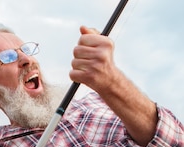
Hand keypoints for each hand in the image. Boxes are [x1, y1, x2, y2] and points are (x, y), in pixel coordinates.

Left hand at [70, 26, 156, 144]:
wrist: (111, 82)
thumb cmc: (105, 61)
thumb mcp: (103, 46)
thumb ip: (92, 35)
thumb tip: (82, 28)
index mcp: (106, 43)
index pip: (82, 38)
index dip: (83, 45)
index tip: (90, 50)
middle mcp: (102, 54)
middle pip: (76, 50)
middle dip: (79, 56)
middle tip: (88, 61)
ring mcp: (95, 66)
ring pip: (73, 62)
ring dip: (78, 67)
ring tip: (88, 69)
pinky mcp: (89, 77)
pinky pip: (72, 74)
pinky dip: (76, 76)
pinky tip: (84, 77)